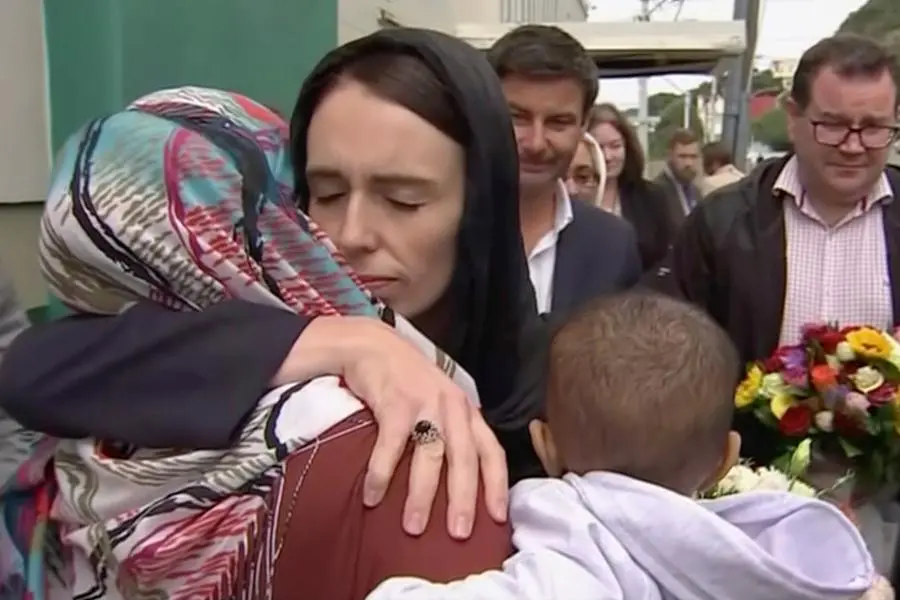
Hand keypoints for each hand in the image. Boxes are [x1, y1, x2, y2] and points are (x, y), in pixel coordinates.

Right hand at [276, 316, 507, 538]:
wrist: (373, 345)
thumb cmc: (407, 381)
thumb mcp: (439, 402)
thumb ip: (451, 433)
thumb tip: (457, 483)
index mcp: (466, 411)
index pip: (491, 450)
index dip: (497, 484)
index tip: (499, 517)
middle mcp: (452, 406)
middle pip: (464, 458)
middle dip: (464, 499)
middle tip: (459, 533)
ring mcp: (424, 402)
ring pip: (430, 455)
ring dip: (422, 495)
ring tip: (413, 527)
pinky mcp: (395, 402)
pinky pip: (391, 445)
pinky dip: (381, 473)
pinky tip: (372, 496)